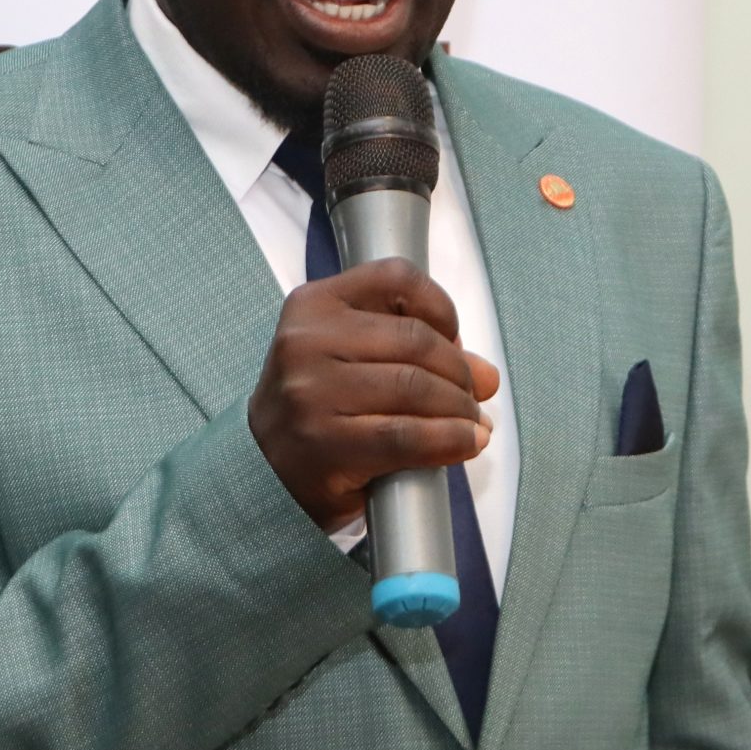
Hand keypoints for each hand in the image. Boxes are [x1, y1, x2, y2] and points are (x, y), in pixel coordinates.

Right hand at [248, 258, 501, 530]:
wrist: (264, 471)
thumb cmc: (318, 405)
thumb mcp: (348, 355)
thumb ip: (412, 349)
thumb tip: (486, 375)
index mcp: (313, 305)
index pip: (396, 278)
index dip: (440, 306)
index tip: (454, 338)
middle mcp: (305, 342)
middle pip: (415, 341)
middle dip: (460, 371)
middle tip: (475, 395)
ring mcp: (310, 395)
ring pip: (415, 388)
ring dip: (460, 409)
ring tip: (473, 424)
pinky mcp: (323, 445)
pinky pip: (406, 436)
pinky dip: (450, 440)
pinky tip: (465, 443)